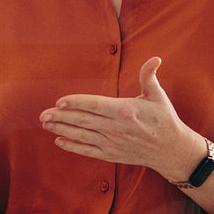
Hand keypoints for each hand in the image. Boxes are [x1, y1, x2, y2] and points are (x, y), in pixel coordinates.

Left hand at [40, 57, 201, 180]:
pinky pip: (88, 150)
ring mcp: (112, 143)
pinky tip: (59, 141)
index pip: (94, 105)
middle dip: (61, 117)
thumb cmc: (164, 119)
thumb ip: (149, 76)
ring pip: (81, 135)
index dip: (76, 103)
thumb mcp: (157, 96)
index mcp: (124, 110)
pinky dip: (73, 146)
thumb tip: (155, 59)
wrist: (171, 150)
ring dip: (61, 130)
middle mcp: (115, 128)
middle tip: (42, 114)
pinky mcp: (111, 154)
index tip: (59, 101)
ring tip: (45, 124)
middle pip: (83, 121)